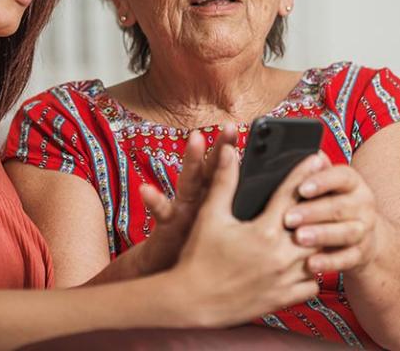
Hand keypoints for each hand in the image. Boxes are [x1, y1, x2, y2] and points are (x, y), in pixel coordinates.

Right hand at [135, 124, 237, 275]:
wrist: (164, 275)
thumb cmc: (196, 252)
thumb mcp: (215, 227)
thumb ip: (227, 202)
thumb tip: (252, 189)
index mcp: (210, 201)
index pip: (223, 170)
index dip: (229, 148)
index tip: (237, 126)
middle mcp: (195, 201)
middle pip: (208, 169)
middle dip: (218, 147)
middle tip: (228, 125)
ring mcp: (180, 212)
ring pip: (188, 183)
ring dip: (191, 161)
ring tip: (195, 139)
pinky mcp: (166, 227)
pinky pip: (162, 213)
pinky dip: (154, 201)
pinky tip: (147, 189)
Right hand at [166, 143, 329, 327]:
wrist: (192, 301)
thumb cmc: (198, 256)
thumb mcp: (210, 215)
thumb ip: (224, 182)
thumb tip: (228, 151)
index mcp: (263, 231)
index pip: (291, 194)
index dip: (304, 173)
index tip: (316, 158)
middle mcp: (280, 255)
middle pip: (315, 224)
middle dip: (322, 206)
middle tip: (330, 192)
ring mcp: (284, 279)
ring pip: (320, 255)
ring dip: (322, 240)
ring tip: (325, 226)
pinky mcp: (284, 299)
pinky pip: (313, 284)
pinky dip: (314, 271)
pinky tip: (308, 261)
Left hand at [285, 164, 380, 273]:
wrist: (363, 235)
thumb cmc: (331, 203)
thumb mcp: (324, 186)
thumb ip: (313, 173)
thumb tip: (307, 155)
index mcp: (352, 183)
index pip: (341, 176)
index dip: (322, 181)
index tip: (301, 187)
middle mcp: (363, 204)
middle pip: (340, 207)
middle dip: (313, 212)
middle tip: (288, 217)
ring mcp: (365, 230)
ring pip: (346, 233)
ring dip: (322, 235)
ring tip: (299, 238)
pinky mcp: (362, 254)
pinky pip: (347, 259)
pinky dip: (330, 262)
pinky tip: (311, 264)